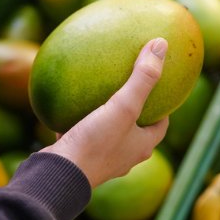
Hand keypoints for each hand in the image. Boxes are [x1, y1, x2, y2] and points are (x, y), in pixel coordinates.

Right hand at [40, 38, 171, 187]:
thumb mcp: (124, 106)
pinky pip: (83, 135)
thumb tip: (162, 44)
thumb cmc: (96, 144)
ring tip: (100, 93)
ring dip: (107, 115)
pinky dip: (81, 120)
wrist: (57, 176)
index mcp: (142, 147)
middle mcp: (124, 156)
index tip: (158, 87)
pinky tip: (70, 103)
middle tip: (128, 86)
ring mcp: (100, 159)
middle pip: (135, 128)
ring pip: (108, 132)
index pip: (161, 124)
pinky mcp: (78, 158)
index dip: (163, 106)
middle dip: (134, 110)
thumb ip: (143, 77)